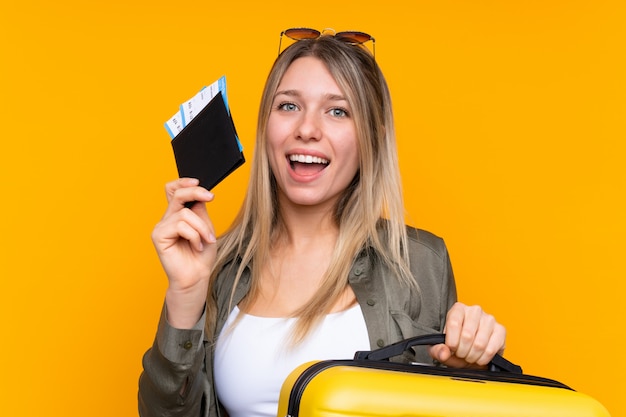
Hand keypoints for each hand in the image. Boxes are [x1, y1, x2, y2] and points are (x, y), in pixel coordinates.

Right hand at [151, 178, 217, 327]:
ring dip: (201, 228)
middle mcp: (168, 218)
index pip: (174, 191)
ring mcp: (162, 227)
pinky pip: (180, 226)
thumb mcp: (206, 228)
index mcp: (178, 214)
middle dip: (195, 192)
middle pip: (177, 194)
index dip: (183, 183)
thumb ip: (200, 212)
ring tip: (205, 241)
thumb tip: (199, 195)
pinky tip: (196, 246)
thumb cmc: (201, 255)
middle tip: (210, 197)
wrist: (196, 277)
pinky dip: (194, 236)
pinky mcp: (158, 236)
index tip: (199, 182)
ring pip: (185, 215)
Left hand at [429, 302, 505, 367]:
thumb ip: (438, 350)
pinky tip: (480, 357)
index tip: (451, 348)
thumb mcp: (442, 348)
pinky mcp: (501, 330)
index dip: (452, 341)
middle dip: (462, 351)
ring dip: (473, 356)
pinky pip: (491, 350)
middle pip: (467, 335)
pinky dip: (483, 359)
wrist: (472, 352)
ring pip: (480, 344)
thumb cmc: (457, 346)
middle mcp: (475, 311)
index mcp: (458, 309)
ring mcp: (489, 319)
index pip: (454, 323)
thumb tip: (443, 353)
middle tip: (461, 354)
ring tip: (470, 356)